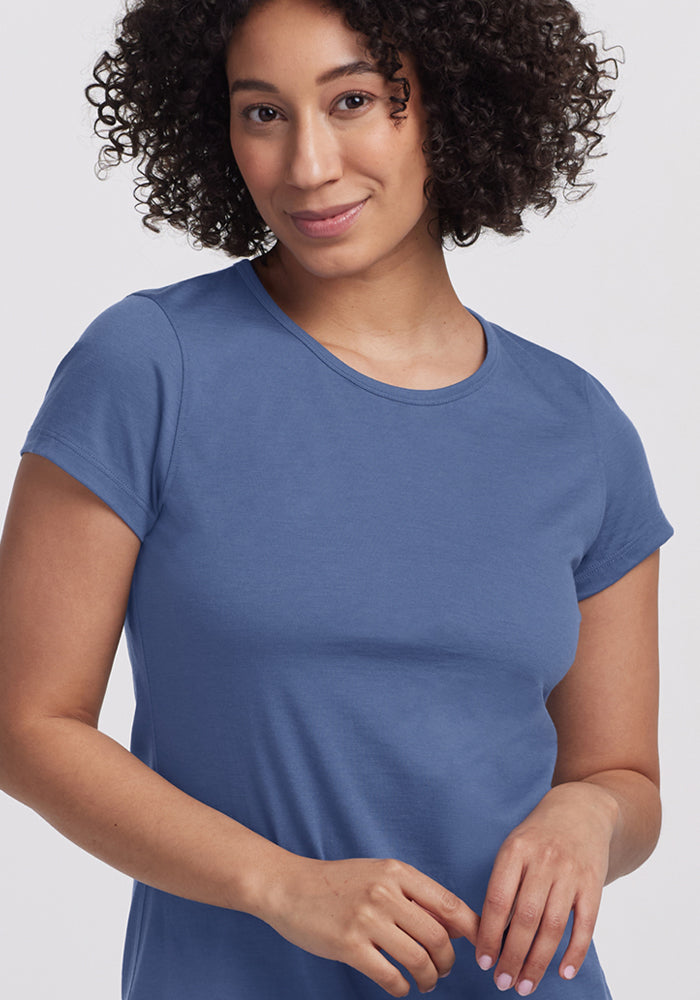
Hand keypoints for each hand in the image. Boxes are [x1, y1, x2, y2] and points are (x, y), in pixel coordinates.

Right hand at [258, 853, 479, 996]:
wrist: (288, 886)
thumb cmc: (337, 883)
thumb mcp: (378, 875)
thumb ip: (413, 895)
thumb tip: (456, 925)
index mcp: (396, 872)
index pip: (448, 903)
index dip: (471, 929)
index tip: (479, 946)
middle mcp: (385, 892)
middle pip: (438, 936)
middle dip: (448, 961)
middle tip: (442, 971)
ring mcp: (367, 919)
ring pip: (418, 959)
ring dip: (429, 979)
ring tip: (425, 983)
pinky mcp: (349, 945)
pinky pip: (390, 976)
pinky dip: (402, 988)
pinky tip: (400, 987)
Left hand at [475, 781, 617, 994]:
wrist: (582, 810)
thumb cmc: (538, 836)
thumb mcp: (514, 848)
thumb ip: (503, 884)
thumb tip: (489, 935)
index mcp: (515, 851)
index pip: (498, 901)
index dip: (489, 935)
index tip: (483, 962)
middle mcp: (543, 861)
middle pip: (526, 919)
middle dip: (512, 957)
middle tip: (503, 982)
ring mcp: (571, 873)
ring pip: (553, 927)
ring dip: (538, 962)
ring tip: (526, 985)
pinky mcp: (593, 884)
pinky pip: (585, 925)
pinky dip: (574, 952)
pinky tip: (563, 972)